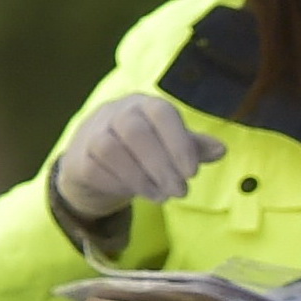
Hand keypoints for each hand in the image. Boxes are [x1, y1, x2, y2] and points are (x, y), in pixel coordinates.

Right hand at [53, 94, 224, 219]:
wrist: (97, 165)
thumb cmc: (143, 151)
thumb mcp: (171, 146)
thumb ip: (193, 146)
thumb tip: (221, 150)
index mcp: (145, 105)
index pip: (162, 113)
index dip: (179, 142)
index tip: (192, 172)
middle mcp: (117, 112)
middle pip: (137, 132)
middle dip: (162, 166)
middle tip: (181, 192)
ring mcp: (94, 132)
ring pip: (112, 149)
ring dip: (142, 178)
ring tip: (162, 196)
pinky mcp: (79, 156)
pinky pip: (96, 168)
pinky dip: (121, 184)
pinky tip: (139, 193)